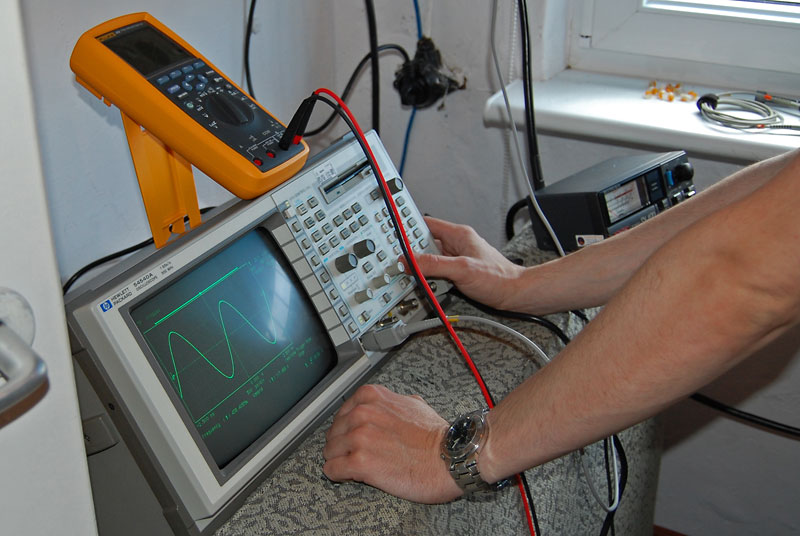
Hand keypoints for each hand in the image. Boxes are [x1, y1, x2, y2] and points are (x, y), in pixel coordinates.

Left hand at [323, 384, 462, 503]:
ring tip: (358, 467)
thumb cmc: (436, 436)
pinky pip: (331, 470)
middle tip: (359, 455)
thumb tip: (383, 407)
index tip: (354, 438)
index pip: (341, 413)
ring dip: (341, 461)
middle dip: (343, 446)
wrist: (450, 457)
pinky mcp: (360, 462)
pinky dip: (339, 475)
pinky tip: (352, 475)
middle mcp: (362, 413)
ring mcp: (359, 437)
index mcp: (371, 396)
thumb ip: (391, 403)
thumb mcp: (413, 403)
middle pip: (333, 433)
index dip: (348, 429)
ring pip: (329, 452)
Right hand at [409, 217, 524, 309]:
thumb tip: (409, 260)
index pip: (426, 224)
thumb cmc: (499, 278)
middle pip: (424, 245)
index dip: (408, 228)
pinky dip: (431, 280)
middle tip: (401, 263)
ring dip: (422, 270)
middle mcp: (456, 245)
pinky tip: (430, 287)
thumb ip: (434, 264)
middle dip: (413, 255)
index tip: (394, 235)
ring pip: (430, 261)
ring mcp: (456, 259)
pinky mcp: (458, 274)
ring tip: (416, 277)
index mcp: (458, 235)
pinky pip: (437, 273)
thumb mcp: (462, 270)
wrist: (516, 295)